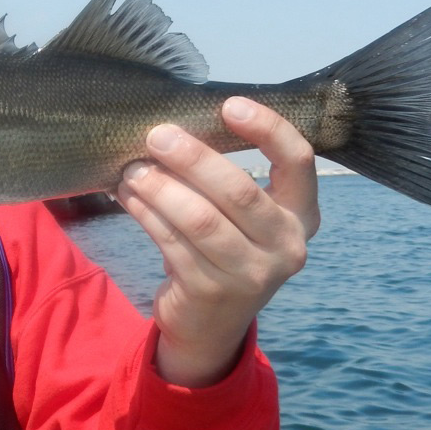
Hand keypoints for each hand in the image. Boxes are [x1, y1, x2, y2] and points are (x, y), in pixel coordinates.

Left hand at [114, 97, 318, 387]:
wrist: (210, 325)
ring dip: (160, 188)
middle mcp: (287, 247)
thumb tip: (175, 127)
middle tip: (156, 134)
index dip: (268, 129)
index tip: (229, 104)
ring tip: (132, 169)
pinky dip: (146, 214)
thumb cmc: (225, 250)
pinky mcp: (212, 293)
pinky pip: (172, 243)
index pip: (298, 162)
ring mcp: (252, 275)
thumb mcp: (243, 218)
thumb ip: (225, 179)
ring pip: (199, 219)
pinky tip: (128, 197)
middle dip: (193, 158)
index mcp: (301, 216)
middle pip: (239, 190)